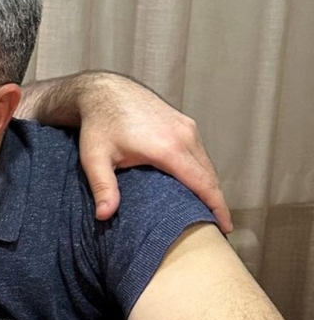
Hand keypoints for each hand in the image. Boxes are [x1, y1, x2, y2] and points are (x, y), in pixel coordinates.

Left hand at [76, 72, 231, 231]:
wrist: (103, 91)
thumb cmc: (98, 124)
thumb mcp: (95, 158)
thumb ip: (102, 187)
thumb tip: (104, 216)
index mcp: (168, 148)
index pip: (203, 184)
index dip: (217, 208)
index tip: (225, 229)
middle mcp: (184, 136)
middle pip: (210, 176)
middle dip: (216, 202)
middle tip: (216, 228)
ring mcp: (186, 127)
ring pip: (206, 164)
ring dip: (209, 186)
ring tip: (207, 210)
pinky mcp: (184, 122)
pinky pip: (200, 152)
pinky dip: (202, 171)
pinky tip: (195, 185)